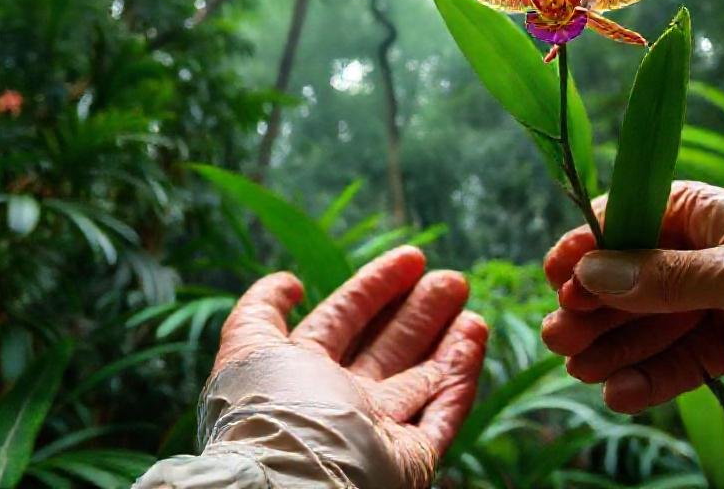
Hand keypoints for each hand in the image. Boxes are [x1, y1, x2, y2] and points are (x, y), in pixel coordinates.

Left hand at [210, 246, 487, 487]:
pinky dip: (460, 379)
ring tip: (471, 308)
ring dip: (447, 341)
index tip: (412, 258)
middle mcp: (339, 402)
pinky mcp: (409, 459)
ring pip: (420, 380)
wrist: (291, 480)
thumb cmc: (269, 411)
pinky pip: (441, 415)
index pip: (343, 319)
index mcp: (301, 374)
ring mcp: (376, 433)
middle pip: (387, 348)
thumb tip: (289, 281)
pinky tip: (474, 340)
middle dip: (420, 311)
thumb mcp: (249, 347)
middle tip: (452, 280)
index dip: (375, 287)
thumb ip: (260, 309)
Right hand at [541, 181, 723, 414]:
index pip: (630, 219)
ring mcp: (716, 305)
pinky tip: (621, 393)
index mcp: (709, 213)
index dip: (590, 247)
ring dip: (611, 346)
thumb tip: (592, 273)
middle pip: (627, 277)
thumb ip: (671, 277)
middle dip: (592, 306)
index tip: (558, 277)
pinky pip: (675, 363)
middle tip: (562, 337)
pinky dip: (647, 378)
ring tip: (581, 369)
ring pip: (645, 324)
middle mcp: (704, 255)